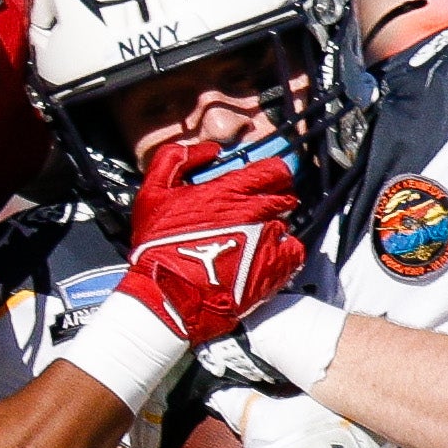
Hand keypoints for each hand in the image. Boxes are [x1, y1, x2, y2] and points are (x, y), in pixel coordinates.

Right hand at [119, 137, 312, 344]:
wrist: (169, 297)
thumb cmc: (158, 250)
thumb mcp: (152, 192)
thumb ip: (176, 160)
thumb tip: (208, 151)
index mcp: (229, 191)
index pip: (274, 169)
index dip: (272, 173)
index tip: (264, 180)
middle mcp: (255, 211)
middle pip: (286, 194)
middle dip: (275, 198)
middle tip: (259, 208)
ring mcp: (268, 240)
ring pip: (288, 222)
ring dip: (275, 226)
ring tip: (256, 237)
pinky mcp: (276, 268)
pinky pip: (295, 251)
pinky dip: (285, 252)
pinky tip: (266, 256)